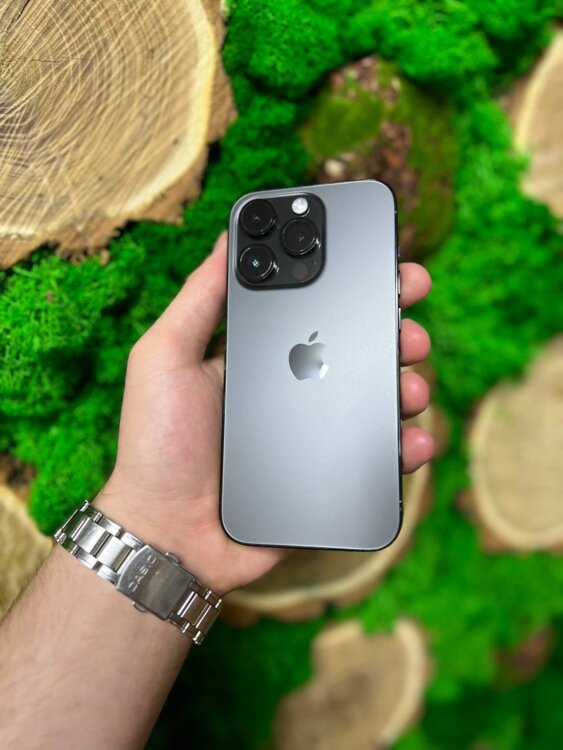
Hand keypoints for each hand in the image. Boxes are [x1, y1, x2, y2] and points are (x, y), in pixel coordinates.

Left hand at [96, 233, 432, 594]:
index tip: (387, 263)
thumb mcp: (165, 356)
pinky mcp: (330, 473)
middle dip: (395, 328)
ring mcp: (315, 431)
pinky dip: (408, 446)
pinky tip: (413, 441)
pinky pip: (379, 454)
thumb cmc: (157, 444)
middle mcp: (294, 387)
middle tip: (410, 323)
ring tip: (411, 385)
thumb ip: (199, 300)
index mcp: (262, 354)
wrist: (169, 534)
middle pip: (359, 347)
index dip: (354, 283)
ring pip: (378, 397)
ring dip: (408, 382)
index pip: (316, 307)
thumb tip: (229, 239)